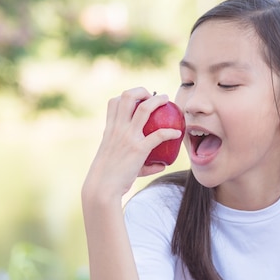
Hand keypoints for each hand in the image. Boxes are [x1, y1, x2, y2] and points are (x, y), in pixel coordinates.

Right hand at [82, 87, 182, 201]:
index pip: (114, 102)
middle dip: (142, 91)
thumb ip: (139, 160)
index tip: (138, 99)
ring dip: (158, 100)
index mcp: (110, 129)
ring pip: (145, 109)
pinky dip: (170, 132)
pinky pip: (159, 135)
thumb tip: (161, 165)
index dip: (126, 96)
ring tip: (167, 100)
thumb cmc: (109, 178)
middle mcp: (118, 129)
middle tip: (154, 96)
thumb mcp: (119, 163)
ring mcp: (128, 137)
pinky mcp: (138, 149)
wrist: (102, 188)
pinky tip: (177, 134)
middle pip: (128, 96)